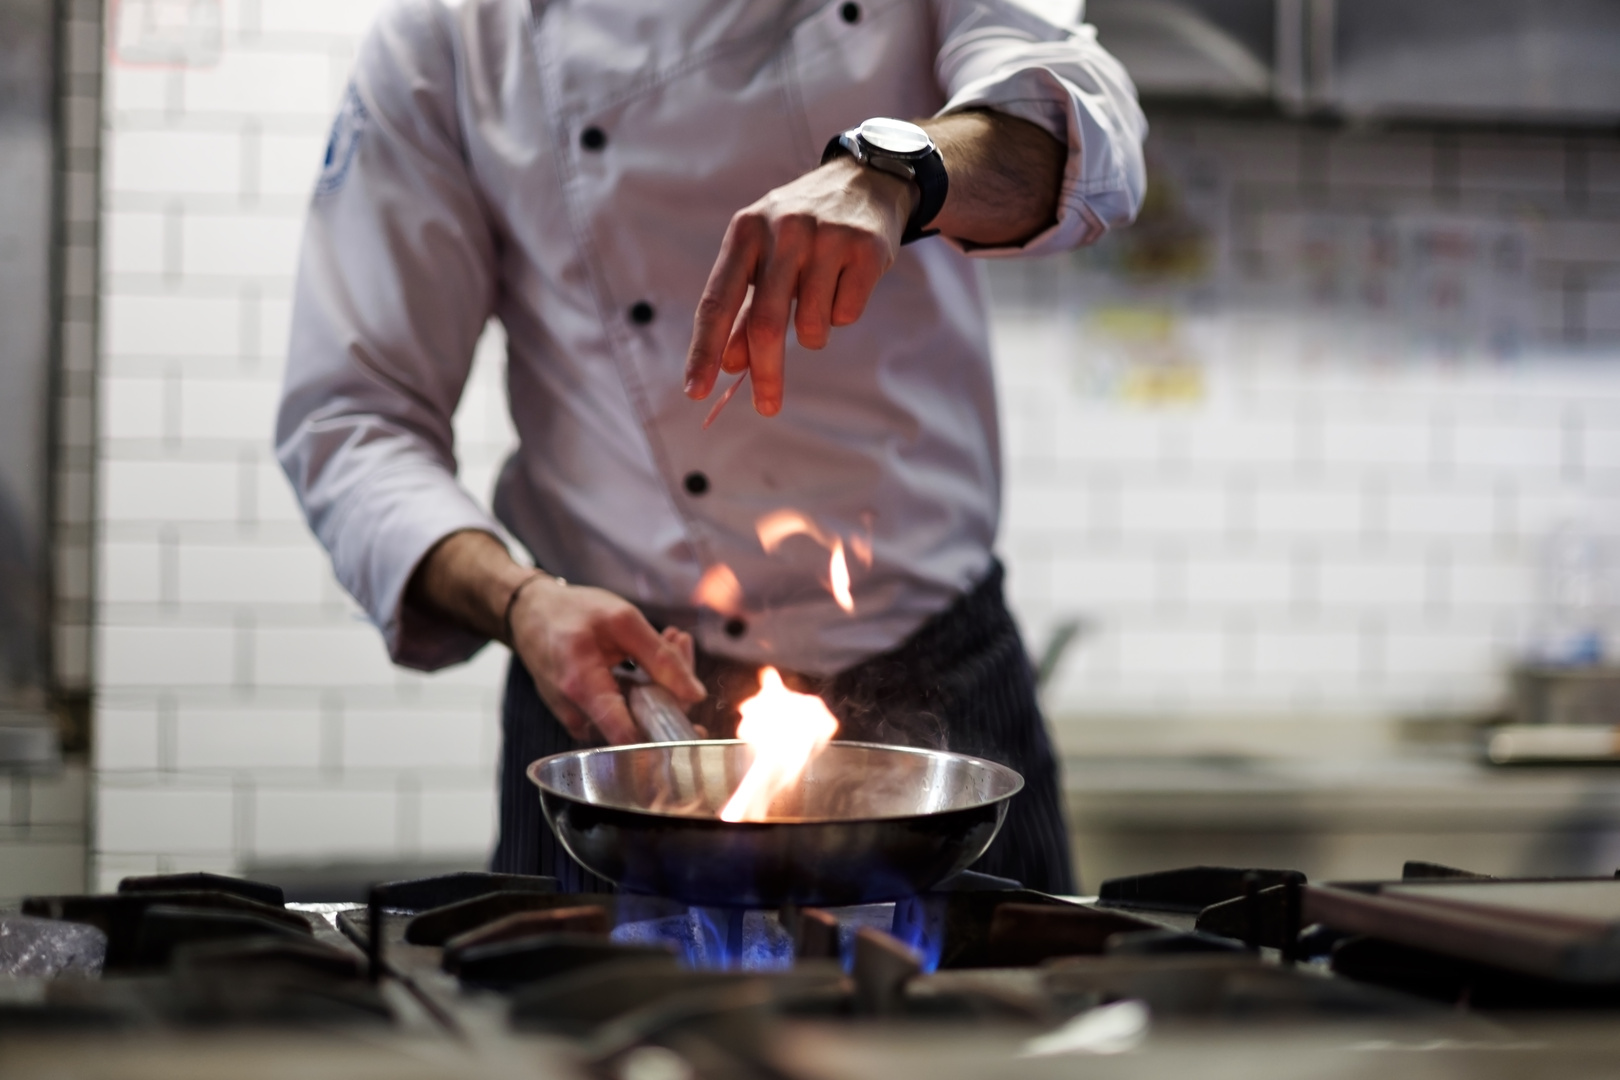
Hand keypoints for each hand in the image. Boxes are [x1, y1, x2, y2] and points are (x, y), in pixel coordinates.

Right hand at [508, 576, 706, 744]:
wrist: (529, 613)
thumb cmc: (571, 611)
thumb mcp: (622, 620)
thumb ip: (661, 658)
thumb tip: (695, 695)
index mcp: (582, 688)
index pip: (629, 736)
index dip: (665, 739)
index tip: (693, 719)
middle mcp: (577, 714)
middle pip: (642, 723)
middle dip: (673, 686)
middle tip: (679, 641)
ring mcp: (578, 719)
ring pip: (636, 716)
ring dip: (661, 680)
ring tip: (669, 637)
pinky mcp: (584, 717)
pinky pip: (623, 711)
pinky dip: (643, 684)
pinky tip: (651, 651)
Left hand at [684, 156, 914, 416]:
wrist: (866, 180)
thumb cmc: (802, 230)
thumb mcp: (764, 257)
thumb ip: (745, 310)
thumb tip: (730, 365)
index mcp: (745, 232)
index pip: (717, 301)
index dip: (704, 350)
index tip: (695, 390)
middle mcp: (782, 230)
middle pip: (767, 324)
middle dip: (766, 373)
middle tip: (767, 406)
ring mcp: (826, 237)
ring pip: (812, 326)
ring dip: (814, 332)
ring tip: (820, 296)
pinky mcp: (865, 249)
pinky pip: (846, 315)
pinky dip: (843, 313)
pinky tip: (846, 280)